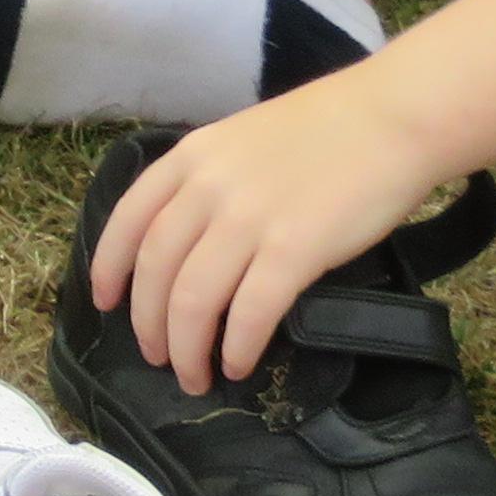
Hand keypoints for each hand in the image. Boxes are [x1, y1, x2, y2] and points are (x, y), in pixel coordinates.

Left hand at [89, 64, 455, 395]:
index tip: (105, 302)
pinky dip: (237, 347)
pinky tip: (238, 364)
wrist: (390, 119)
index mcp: (191, 157)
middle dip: (149, 324)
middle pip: (156, 270)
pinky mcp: (294, 250)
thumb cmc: (325, 130)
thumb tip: (188, 242)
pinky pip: (250, 312)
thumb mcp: (241, 141)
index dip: (109, 267)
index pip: (128, 220)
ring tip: (194, 376)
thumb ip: (208, 183)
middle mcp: (208, 187)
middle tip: (157, 357)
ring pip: (193, 300)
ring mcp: (249, 219)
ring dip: (187, 348)